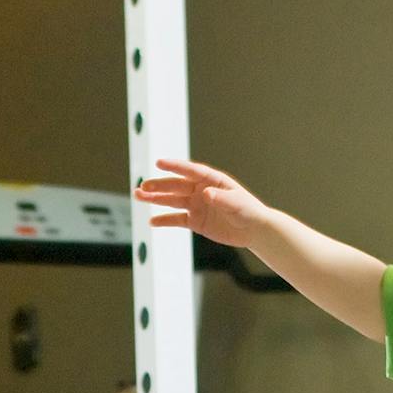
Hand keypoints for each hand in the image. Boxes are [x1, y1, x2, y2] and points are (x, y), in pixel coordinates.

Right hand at [132, 158, 270, 247]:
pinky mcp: (196, 221)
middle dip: (159, 186)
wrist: (253, 230)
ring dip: (156, 199)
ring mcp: (197, 205)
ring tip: (139, 197)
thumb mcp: (236, 203)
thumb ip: (220, 198)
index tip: (159, 163)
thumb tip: (205, 194)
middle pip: (176, 186)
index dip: (175, 166)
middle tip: (142, 187)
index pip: (190, 170)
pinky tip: (152, 220)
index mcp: (212, 180)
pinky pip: (176, 220)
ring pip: (172, 201)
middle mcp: (201, 190)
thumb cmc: (249, 212)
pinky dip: (164, 220)